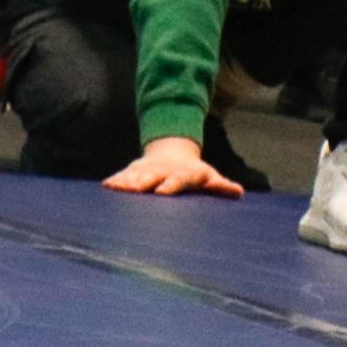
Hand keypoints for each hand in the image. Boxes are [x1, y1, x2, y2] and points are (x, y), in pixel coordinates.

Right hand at [103, 135, 242, 197]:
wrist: (173, 153)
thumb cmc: (194, 174)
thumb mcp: (208, 177)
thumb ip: (220, 186)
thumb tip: (239, 193)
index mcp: (183, 173)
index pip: (177, 179)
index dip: (170, 185)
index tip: (162, 192)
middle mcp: (164, 170)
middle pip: (153, 176)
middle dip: (144, 182)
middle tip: (135, 190)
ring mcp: (148, 169)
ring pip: (137, 175)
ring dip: (127, 182)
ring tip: (117, 189)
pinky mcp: (136, 170)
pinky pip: (124, 175)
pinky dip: (117, 181)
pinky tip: (107, 187)